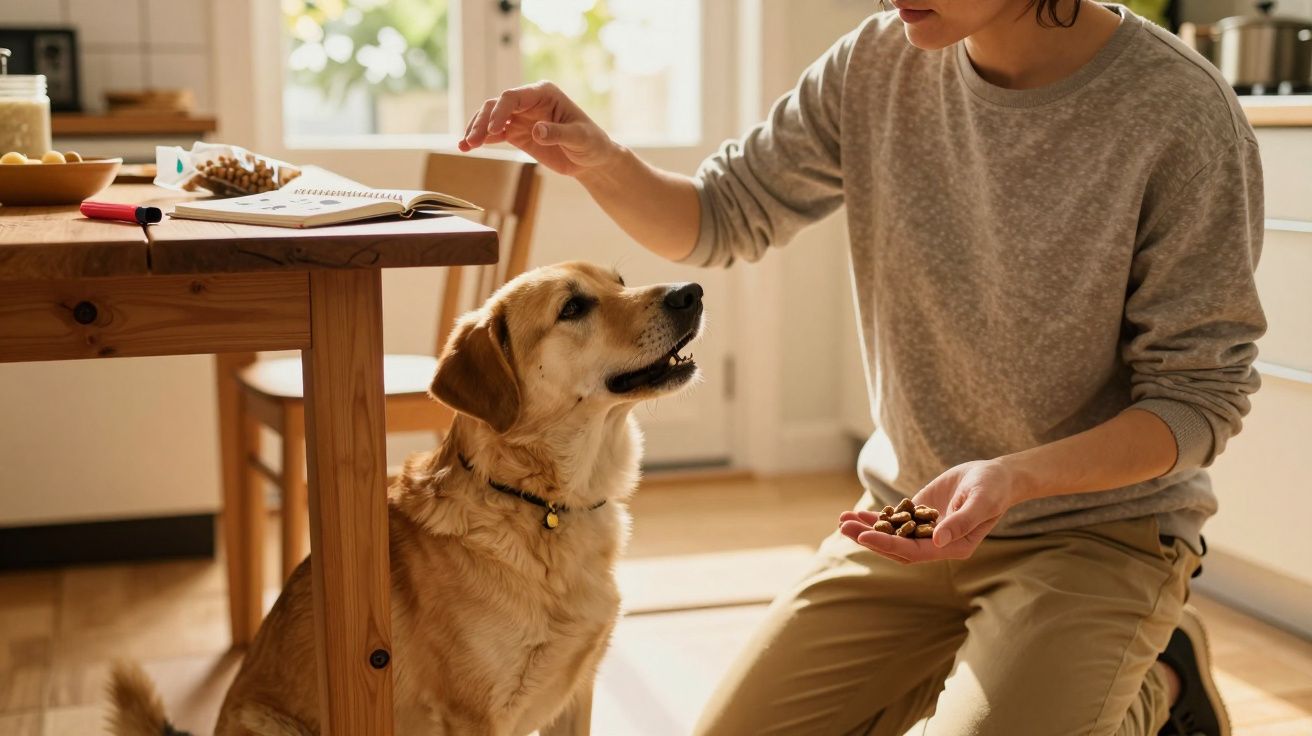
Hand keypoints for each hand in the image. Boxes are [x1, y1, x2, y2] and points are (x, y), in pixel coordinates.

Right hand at [457, 80, 619, 176]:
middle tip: (473, 141)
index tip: (492, 131)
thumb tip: (537, 131)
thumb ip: (558, 133)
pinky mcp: (517, 133)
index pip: (513, 96)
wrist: (591, 160)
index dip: (500, 111)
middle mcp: (529, 101)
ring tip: (465, 146)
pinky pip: (494, 134)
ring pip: (491, 118)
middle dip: (483, 122)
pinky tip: (467, 148)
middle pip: (497, 105)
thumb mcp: (580, 138)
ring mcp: (521, 117)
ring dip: (476, 130)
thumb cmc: (591, 143)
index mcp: (544, 93)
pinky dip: (481, 140)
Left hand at [838, 460, 1021, 563]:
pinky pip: (893, 520)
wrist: (995, 476)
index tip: (864, 537)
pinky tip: (854, 515)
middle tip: (844, 527)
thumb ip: (961, 522)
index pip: (914, 552)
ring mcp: (926, 530)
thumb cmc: (993, 489)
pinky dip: (874, 518)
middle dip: (869, 537)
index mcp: (952, 547)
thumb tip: (937, 540)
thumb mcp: (981, 502)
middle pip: (896, 547)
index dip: (888, 545)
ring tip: (842, 521)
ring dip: (866, 529)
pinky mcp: (919, 514)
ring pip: (891, 535)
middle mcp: (936, 544)